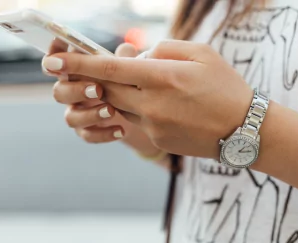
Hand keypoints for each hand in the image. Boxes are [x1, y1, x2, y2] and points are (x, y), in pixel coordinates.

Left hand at [42, 40, 253, 157]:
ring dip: (123, 93)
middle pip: (107, 89)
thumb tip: (137, 55)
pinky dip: (141, 108)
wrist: (245, 130)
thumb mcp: (201, 53)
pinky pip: (137, 120)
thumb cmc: (227, 87)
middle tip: (92, 69)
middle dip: (96, 78)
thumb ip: (164, 49)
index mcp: (163, 77)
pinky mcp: (157, 140)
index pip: (110, 68)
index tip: (53, 61)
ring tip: (148, 85)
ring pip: (121, 105)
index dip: (78, 63)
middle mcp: (152, 104)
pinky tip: (165, 106)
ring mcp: (153, 126)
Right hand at [43, 42, 138, 142]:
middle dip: (76, 90)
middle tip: (98, 89)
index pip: (57, 61)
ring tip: (112, 111)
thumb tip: (126, 49)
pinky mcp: (88, 130)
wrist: (141, 112)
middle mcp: (72, 91)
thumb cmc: (128, 82)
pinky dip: (103, 133)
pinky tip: (121, 130)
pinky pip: (87, 135)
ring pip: (70, 117)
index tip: (60, 55)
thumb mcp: (130, 69)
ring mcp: (78, 112)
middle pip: (59, 92)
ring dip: (90, 114)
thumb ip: (125, 59)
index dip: (53, 56)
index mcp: (77, 71)